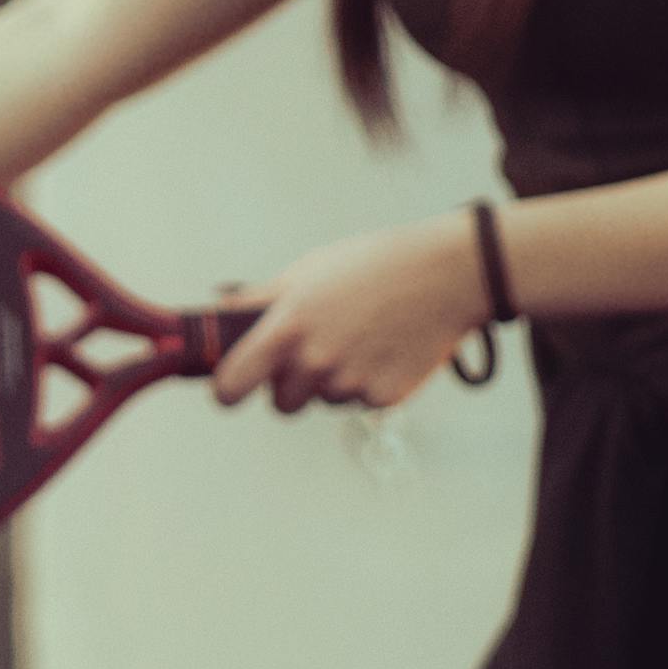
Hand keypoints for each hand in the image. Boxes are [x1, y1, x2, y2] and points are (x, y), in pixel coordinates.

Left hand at [226, 209, 498, 414]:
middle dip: (291, 385)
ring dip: (333, 381)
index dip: (226, 391)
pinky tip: (385, 348)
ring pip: (324, 400)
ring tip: (361, 337)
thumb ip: (259, 299)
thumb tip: (218, 315)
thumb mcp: (309, 271)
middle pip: (281, 403)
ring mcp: (351, 383)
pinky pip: (360, 401)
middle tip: (314, 352)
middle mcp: (316, 361)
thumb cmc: (373, 265)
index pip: (232, 384)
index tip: (230, 390)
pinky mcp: (385, 397)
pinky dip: (368, 383)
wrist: (449, 275)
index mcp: (288, 327)